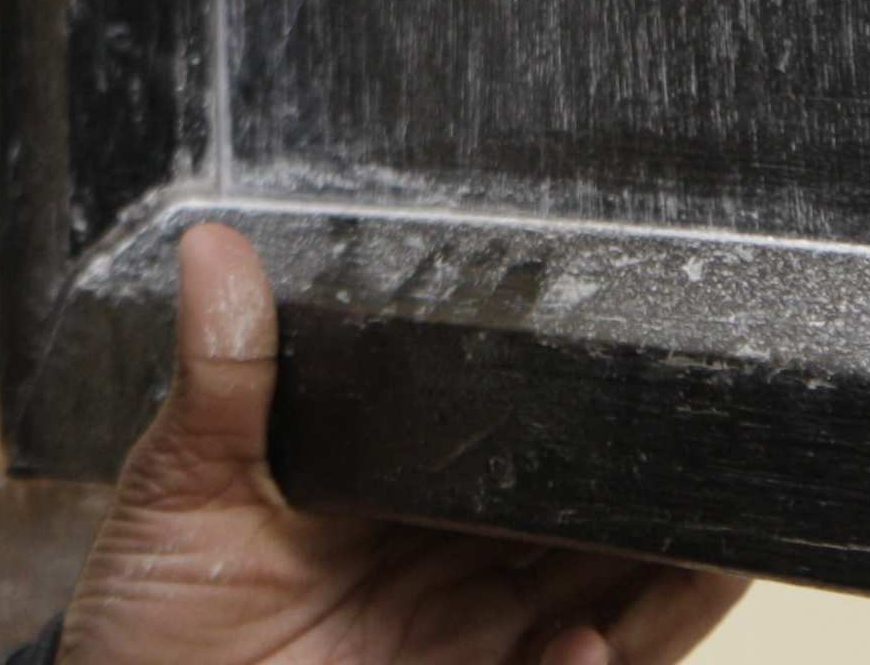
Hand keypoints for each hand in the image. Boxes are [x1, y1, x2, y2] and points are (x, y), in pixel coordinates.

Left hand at [56, 224, 749, 664]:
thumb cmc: (152, 612)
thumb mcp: (180, 485)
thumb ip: (219, 376)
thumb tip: (214, 246)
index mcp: (407, 504)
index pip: (522, 461)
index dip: (594, 435)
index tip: (654, 387)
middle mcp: (452, 580)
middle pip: (591, 541)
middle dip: (661, 515)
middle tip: (717, 473)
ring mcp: (464, 652)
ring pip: (601, 618)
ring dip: (659, 596)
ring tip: (708, 555)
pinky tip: (586, 645)